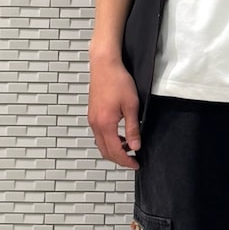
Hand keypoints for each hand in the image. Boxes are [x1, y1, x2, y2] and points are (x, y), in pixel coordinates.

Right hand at [88, 53, 140, 169]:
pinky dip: (109, 141)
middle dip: (119, 159)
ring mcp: (92, 119)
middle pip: (105, 151)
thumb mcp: (131, 106)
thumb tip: (135, 146)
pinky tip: (120, 136)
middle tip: (133, 160)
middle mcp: (95, 124)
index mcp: (105, 124)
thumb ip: (132, 128)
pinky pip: (99, 135)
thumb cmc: (118, 81)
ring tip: (128, 148)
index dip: (126, 161)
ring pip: (101, 144)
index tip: (136, 164)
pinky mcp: (92, 114)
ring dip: (113, 150)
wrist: (105, 65)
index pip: (115, 151)